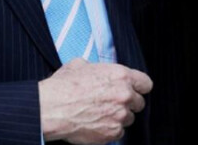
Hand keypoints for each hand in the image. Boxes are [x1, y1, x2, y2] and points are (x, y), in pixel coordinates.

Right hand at [38, 58, 152, 143]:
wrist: (52, 107)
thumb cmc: (64, 85)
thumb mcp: (80, 65)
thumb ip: (97, 68)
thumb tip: (97, 71)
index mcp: (120, 75)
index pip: (145, 83)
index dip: (138, 87)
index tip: (133, 90)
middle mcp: (125, 95)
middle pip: (139, 103)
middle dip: (127, 103)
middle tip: (111, 102)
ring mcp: (120, 116)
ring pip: (129, 118)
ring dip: (118, 116)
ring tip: (99, 113)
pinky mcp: (113, 133)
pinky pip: (118, 132)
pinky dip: (109, 129)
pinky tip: (95, 122)